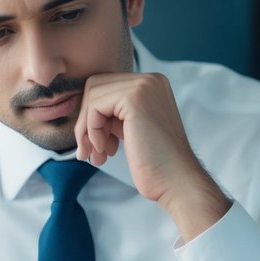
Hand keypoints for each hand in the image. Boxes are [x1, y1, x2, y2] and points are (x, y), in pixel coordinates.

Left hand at [75, 72, 229, 240]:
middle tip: (89, 151)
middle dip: (86, 121)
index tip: (96, 145)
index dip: (94, 117)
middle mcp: (150, 79)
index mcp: (151, 85)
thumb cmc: (155, 163)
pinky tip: (104, 150)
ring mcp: (143, 86)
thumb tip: (83, 111)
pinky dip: (92, 130)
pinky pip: (95, 106)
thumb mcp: (132, 129)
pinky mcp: (134, 98)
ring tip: (97, 154)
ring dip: (87, 129)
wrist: (176, 180)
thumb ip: (115, 114)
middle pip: (96, 87)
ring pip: (92, 96)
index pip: (106, 88)